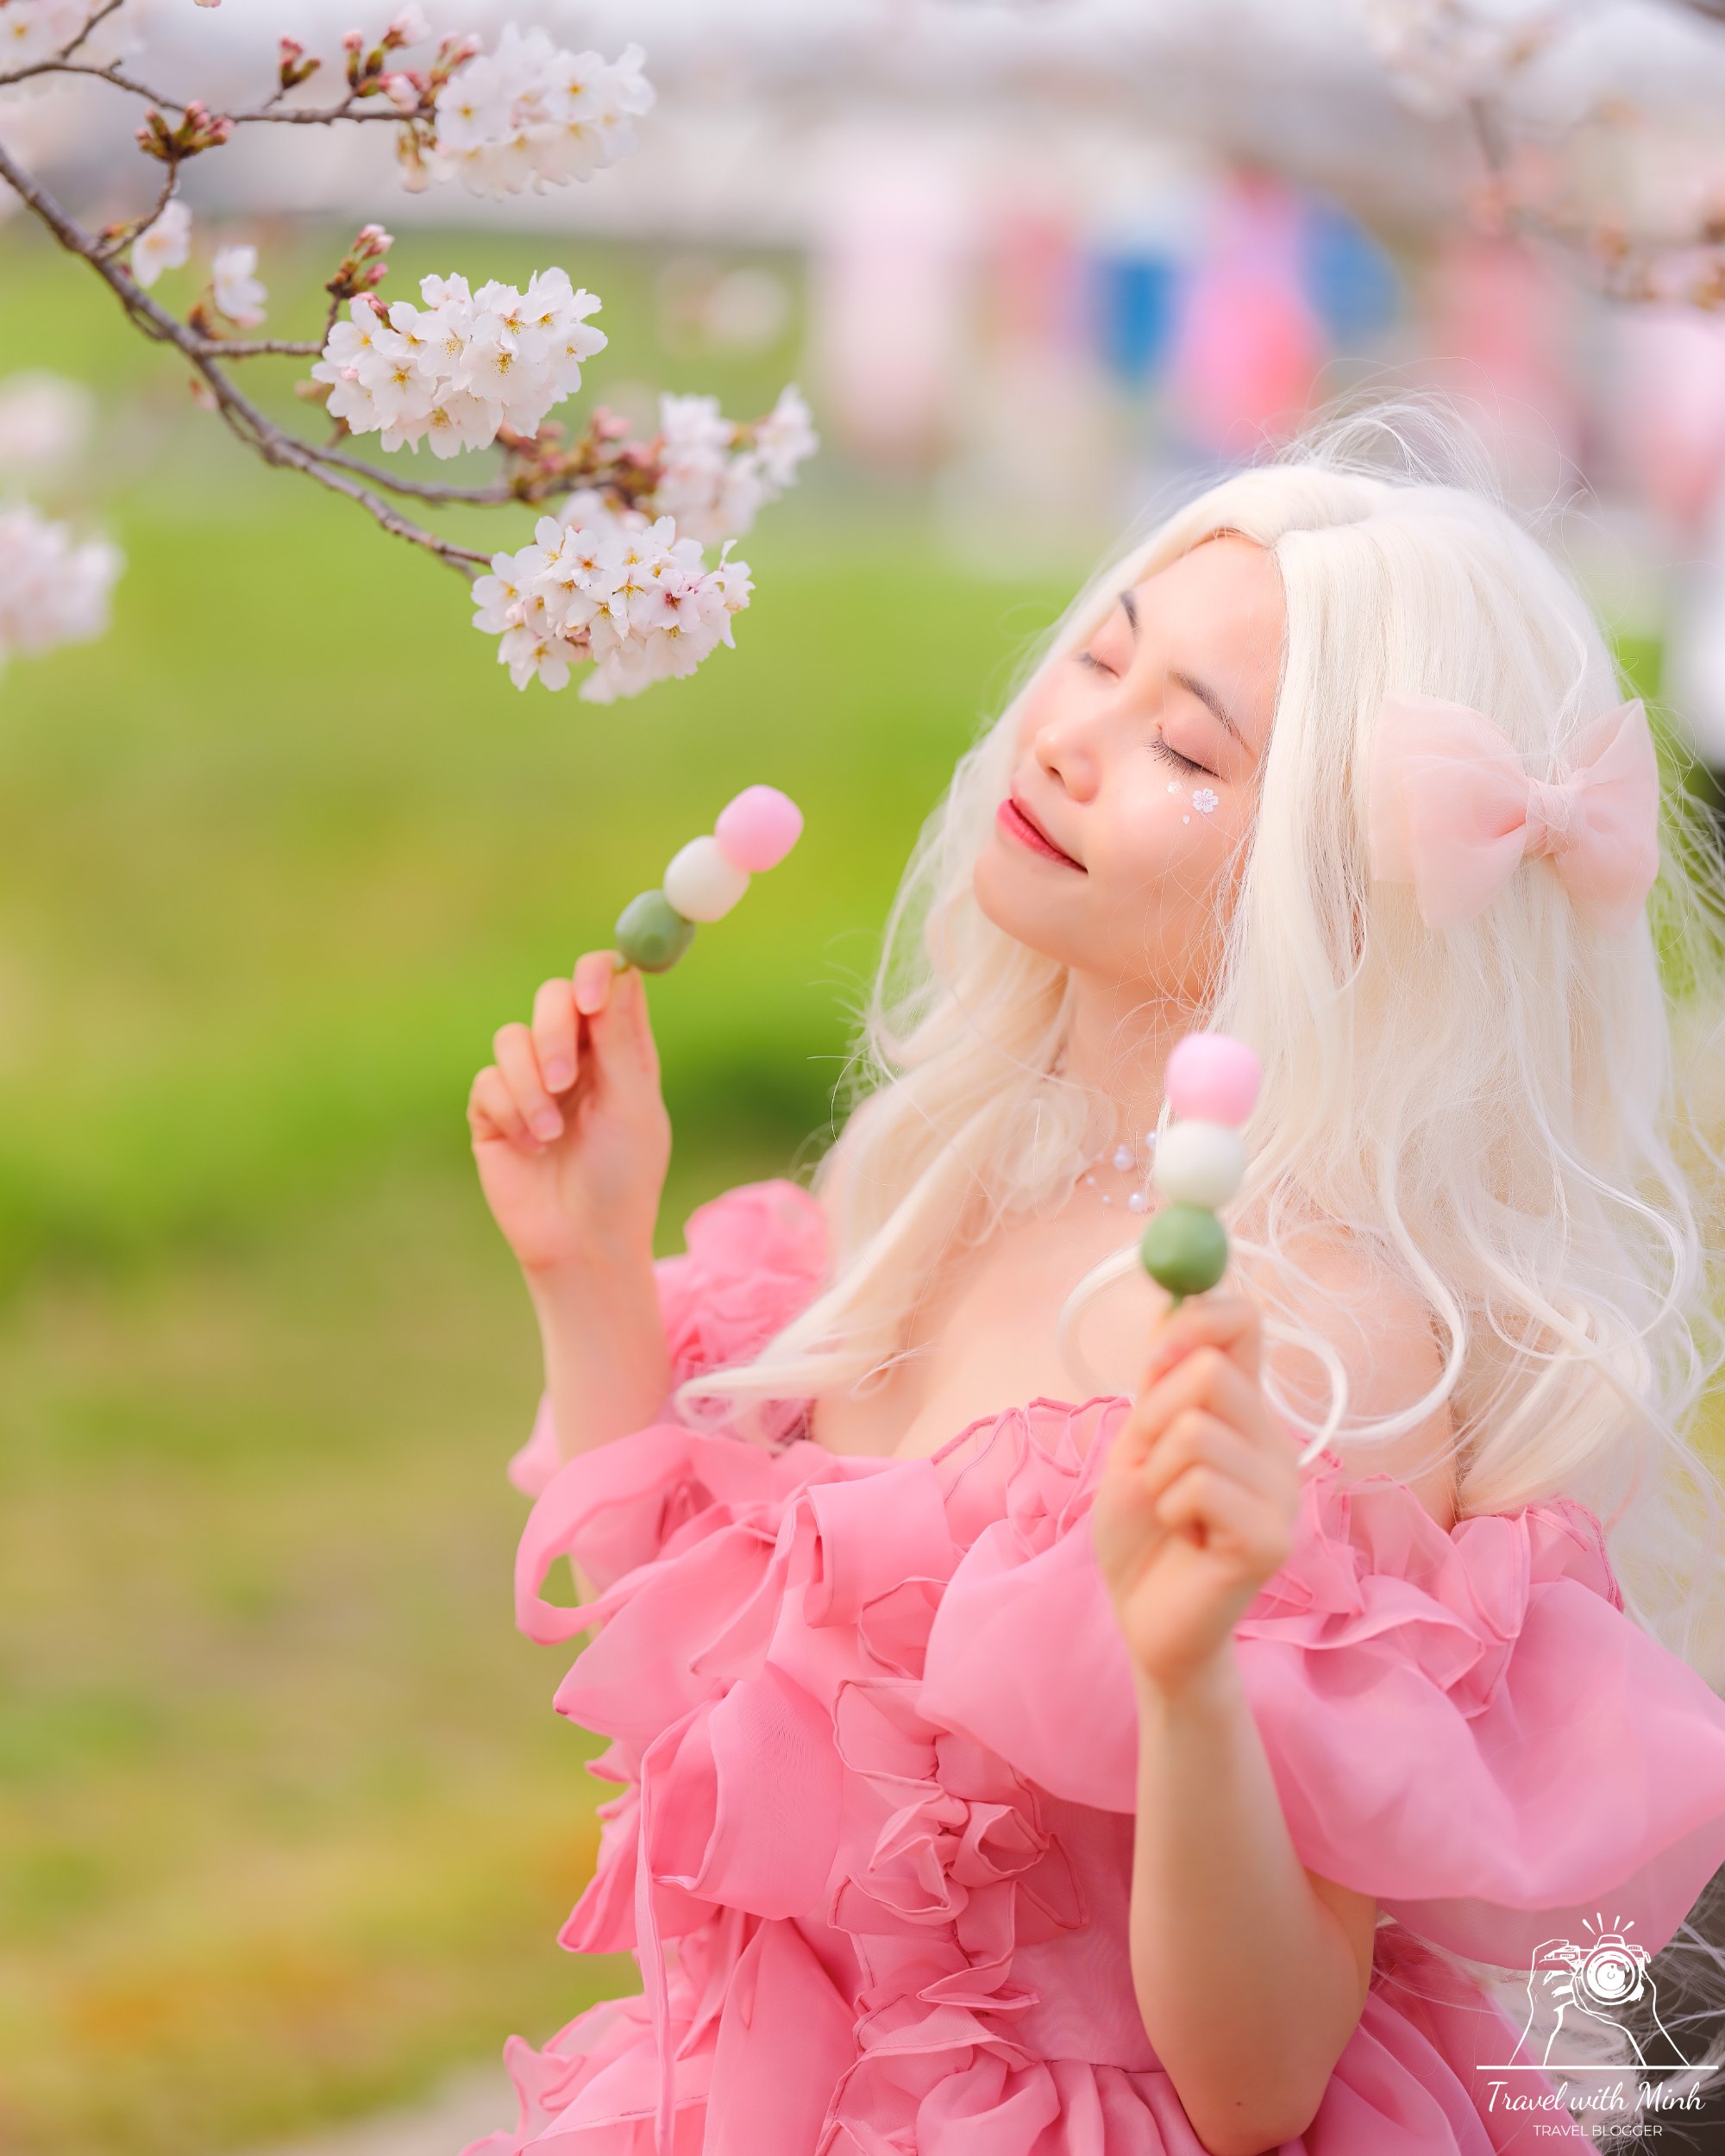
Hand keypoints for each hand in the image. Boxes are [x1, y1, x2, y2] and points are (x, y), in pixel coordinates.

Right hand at [467, 951, 671, 1277]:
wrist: (582, 1242)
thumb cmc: (623, 1177)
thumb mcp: (632, 1107)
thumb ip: (621, 1041)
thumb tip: (622, 973)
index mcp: (619, 1049)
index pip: (606, 983)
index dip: (596, 975)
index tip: (590, 998)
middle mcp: (575, 1056)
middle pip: (553, 998)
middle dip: (552, 1034)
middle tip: (563, 1080)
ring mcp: (531, 1080)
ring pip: (512, 1038)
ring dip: (530, 1088)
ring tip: (551, 1136)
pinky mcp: (494, 1110)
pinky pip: (488, 1082)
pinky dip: (511, 1112)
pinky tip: (531, 1148)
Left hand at [1091, 1294, 1301, 1696]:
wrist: (1146, 1622)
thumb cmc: (1143, 1534)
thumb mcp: (1139, 1443)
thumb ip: (1161, 1382)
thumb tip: (1173, 1300)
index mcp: (1245, 1412)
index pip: (1245, 1323)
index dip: (1196, 1319)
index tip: (1152, 1358)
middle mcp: (1275, 1444)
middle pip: (1210, 1371)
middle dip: (1152, 1414)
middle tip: (1150, 1462)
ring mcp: (1281, 1492)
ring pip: (1195, 1431)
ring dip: (1157, 1474)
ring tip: (1170, 1512)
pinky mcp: (1270, 1538)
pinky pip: (1199, 1486)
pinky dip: (1168, 1509)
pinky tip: (1185, 1539)